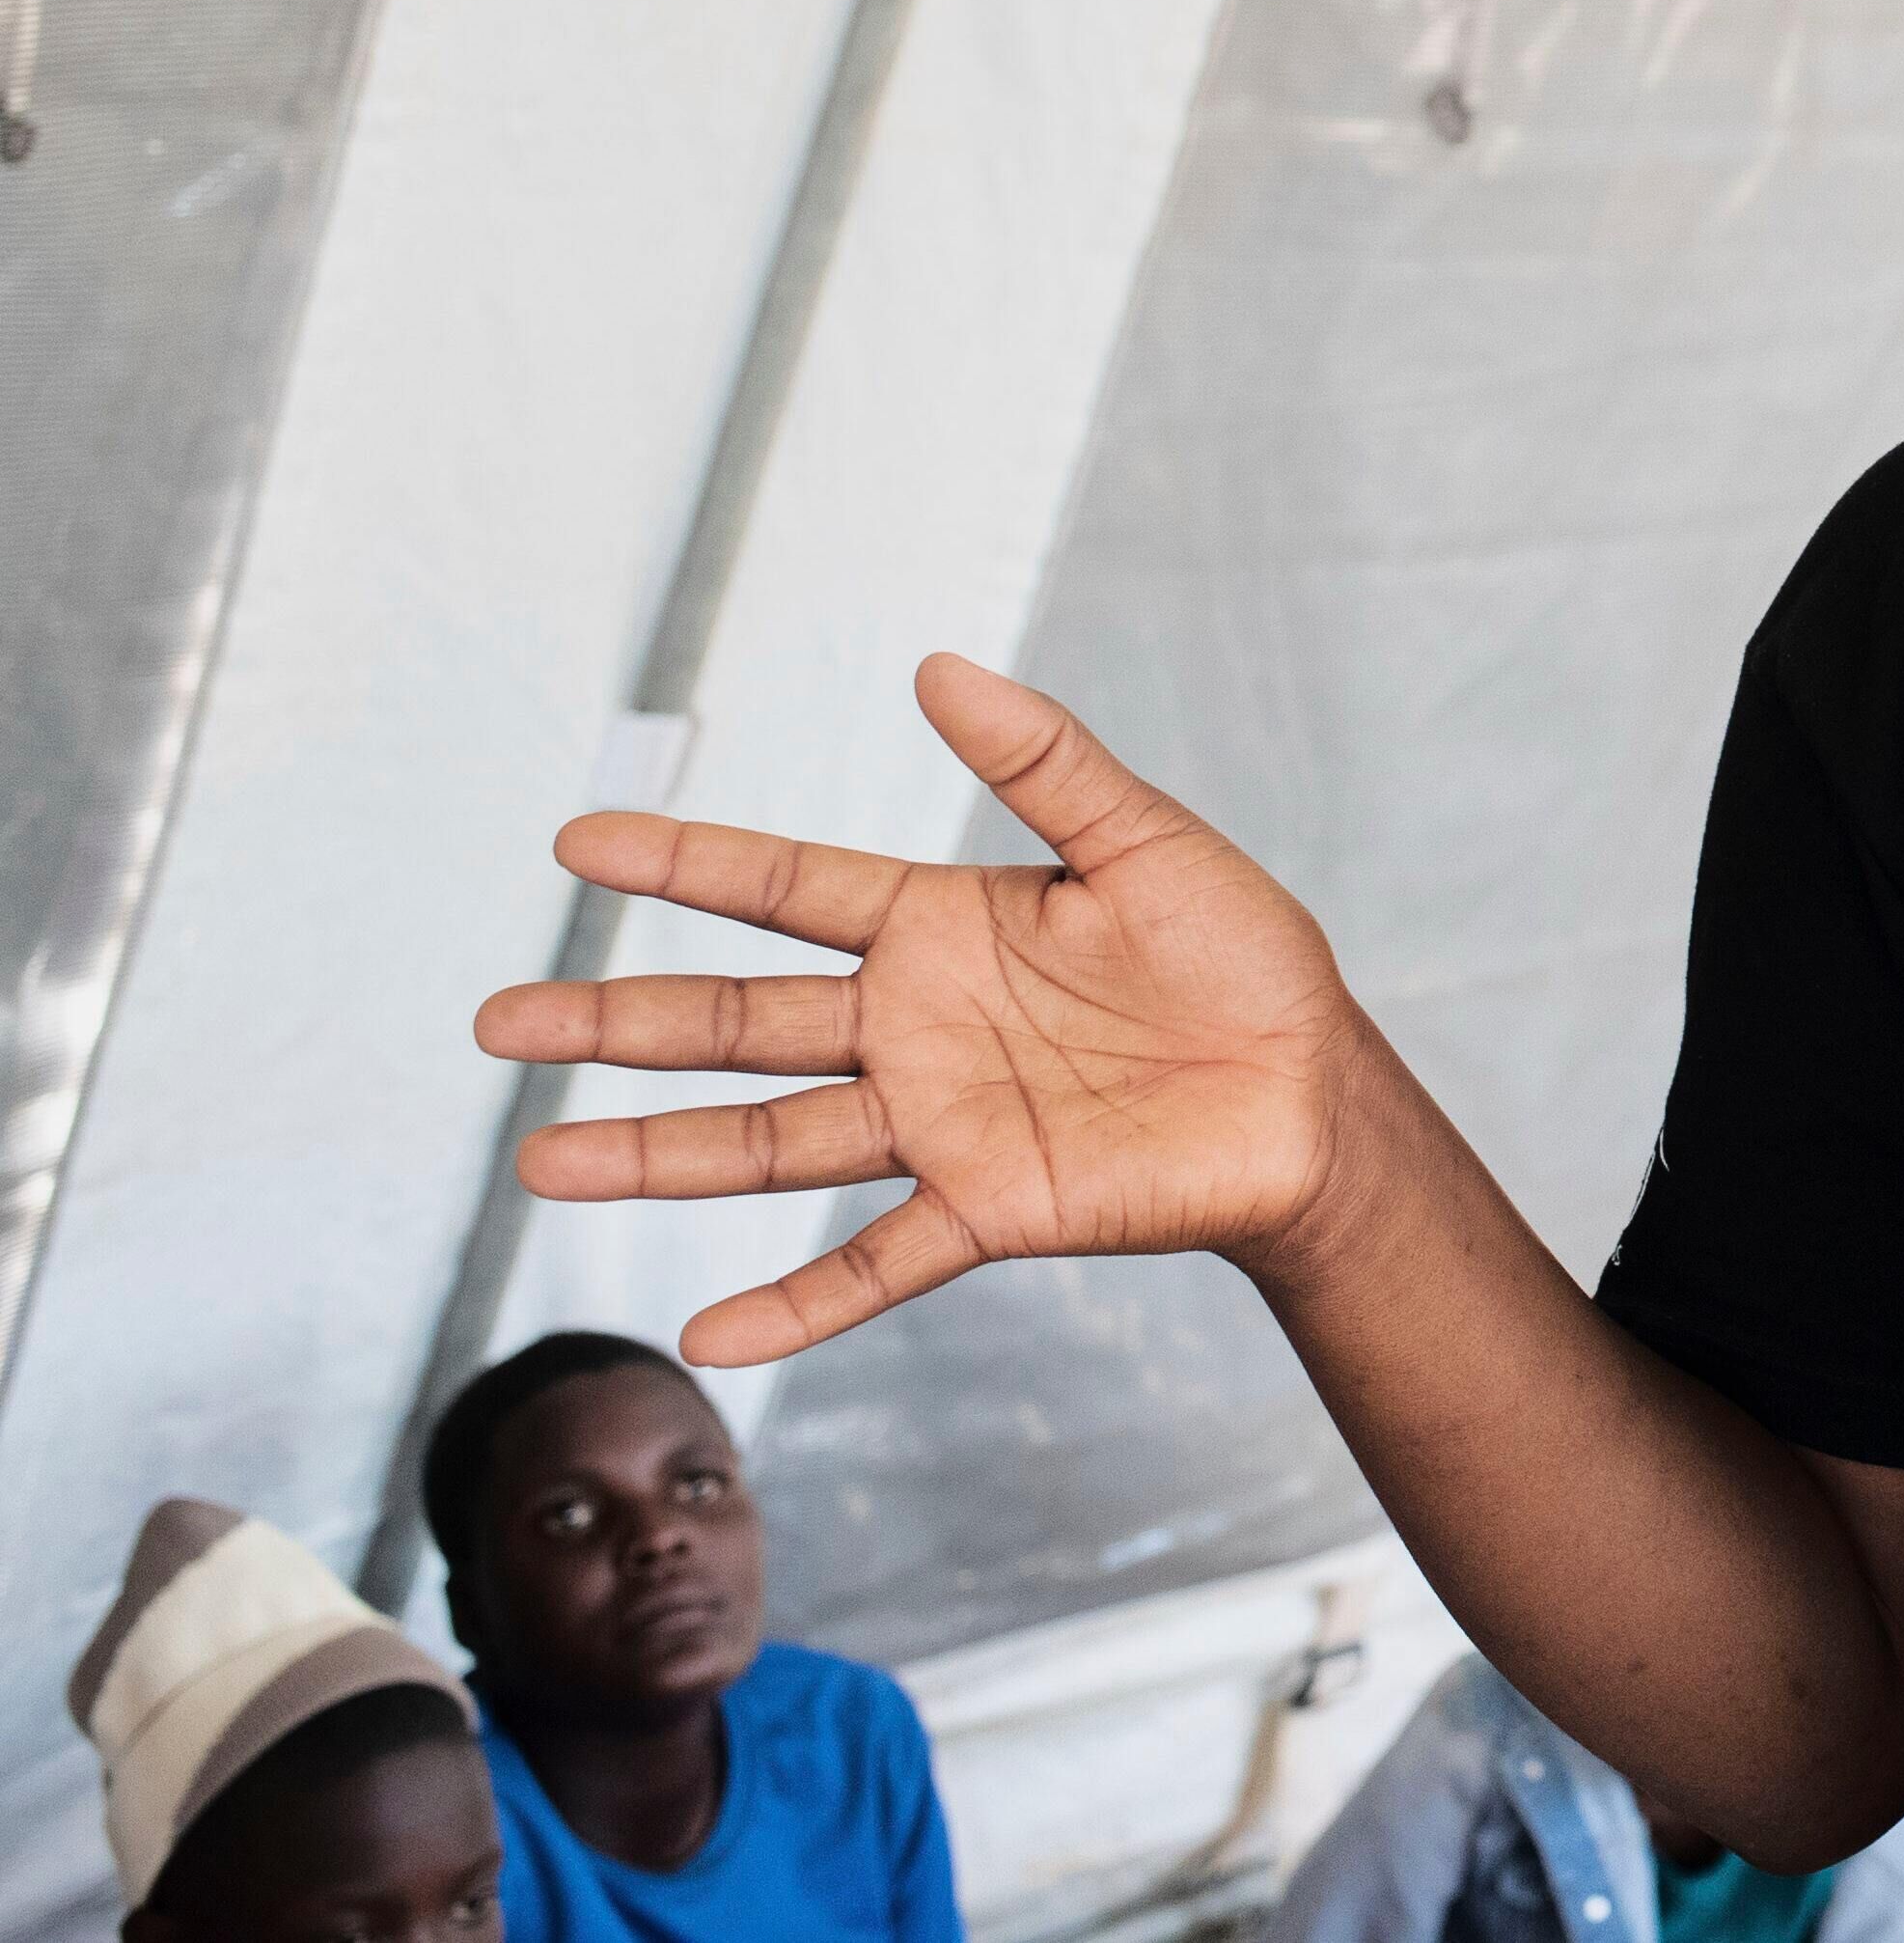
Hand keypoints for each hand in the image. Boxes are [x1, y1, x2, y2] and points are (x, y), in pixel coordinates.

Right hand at [476, 656, 1371, 1365]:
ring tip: (540, 1165)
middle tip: (496, 1021)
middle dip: (617, 1020)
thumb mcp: (1146, 844)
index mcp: (943, 924)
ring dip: (657, 1155)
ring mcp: (940, 1120)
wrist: (1315, 1091)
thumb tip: (938, 665)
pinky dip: (796, 1302)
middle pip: (737, 1018)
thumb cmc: (1243, 960)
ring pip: (769, 1138)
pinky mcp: (989, 1204)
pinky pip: (875, 1262)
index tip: (576, 840)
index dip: (684, 862)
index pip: (785, 887)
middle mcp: (916, 1024)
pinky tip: (709, 1331)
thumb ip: (1044, 762)